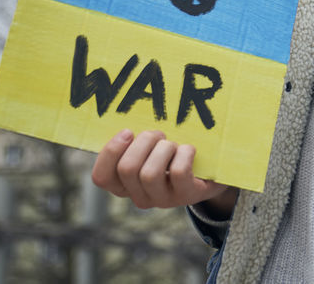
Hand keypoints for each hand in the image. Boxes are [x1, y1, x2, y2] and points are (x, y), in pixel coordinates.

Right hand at [91, 129, 237, 213]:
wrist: (212, 171)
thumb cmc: (174, 153)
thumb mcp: (150, 147)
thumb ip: (134, 139)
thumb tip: (125, 114)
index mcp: (125, 185)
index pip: (101, 177)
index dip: (110, 152)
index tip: (128, 132)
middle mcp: (140, 196)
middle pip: (127, 169)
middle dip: (144, 142)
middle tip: (159, 134)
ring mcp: (163, 199)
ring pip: (150, 174)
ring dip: (164, 148)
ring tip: (173, 144)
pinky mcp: (186, 196)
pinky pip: (178, 173)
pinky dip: (184, 154)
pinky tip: (189, 150)